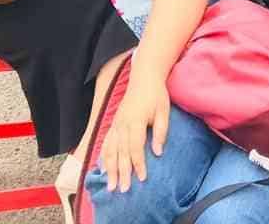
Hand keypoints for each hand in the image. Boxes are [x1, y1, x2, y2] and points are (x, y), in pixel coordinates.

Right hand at [99, 75, 171, 191]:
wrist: (144, 78)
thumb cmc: (156, 95)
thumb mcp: (163, 111)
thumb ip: (160, 132)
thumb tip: (158, 152)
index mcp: (135, 121)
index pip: (135, 147)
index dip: (138, 164)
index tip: (142, 178)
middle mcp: (122, 124)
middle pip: (121, 152)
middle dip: (122, 172)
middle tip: (123, 190)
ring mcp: (116, 124)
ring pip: (110, 150)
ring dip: (110, 169)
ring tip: (111, 186)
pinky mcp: (113, 124)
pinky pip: (106, 143)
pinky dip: (104, 158)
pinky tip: (105, 169)